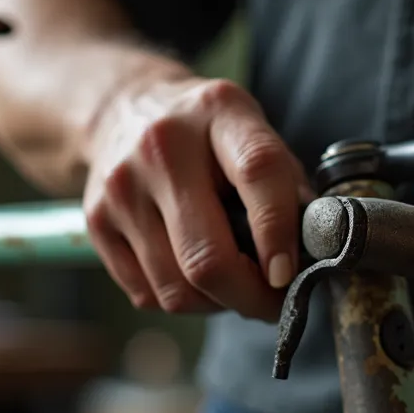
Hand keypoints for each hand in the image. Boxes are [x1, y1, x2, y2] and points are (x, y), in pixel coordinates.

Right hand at [84, 76, 310, 321]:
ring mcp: (123, 187)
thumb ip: (288, 183)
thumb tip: (317, 249)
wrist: (122, 108)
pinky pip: (148, 295)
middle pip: (207, 257)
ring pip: (177, 289)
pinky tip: (195, 276)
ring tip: (235, 285)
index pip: (258, 173)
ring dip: (217, 304)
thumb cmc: (205, 132)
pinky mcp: (97, 221)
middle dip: (250, 297)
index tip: (289, 274)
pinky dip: (181, 300)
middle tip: (273, 304)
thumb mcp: (252, 130)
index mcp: (219, 112)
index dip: (279, 232)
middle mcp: (163, 147)